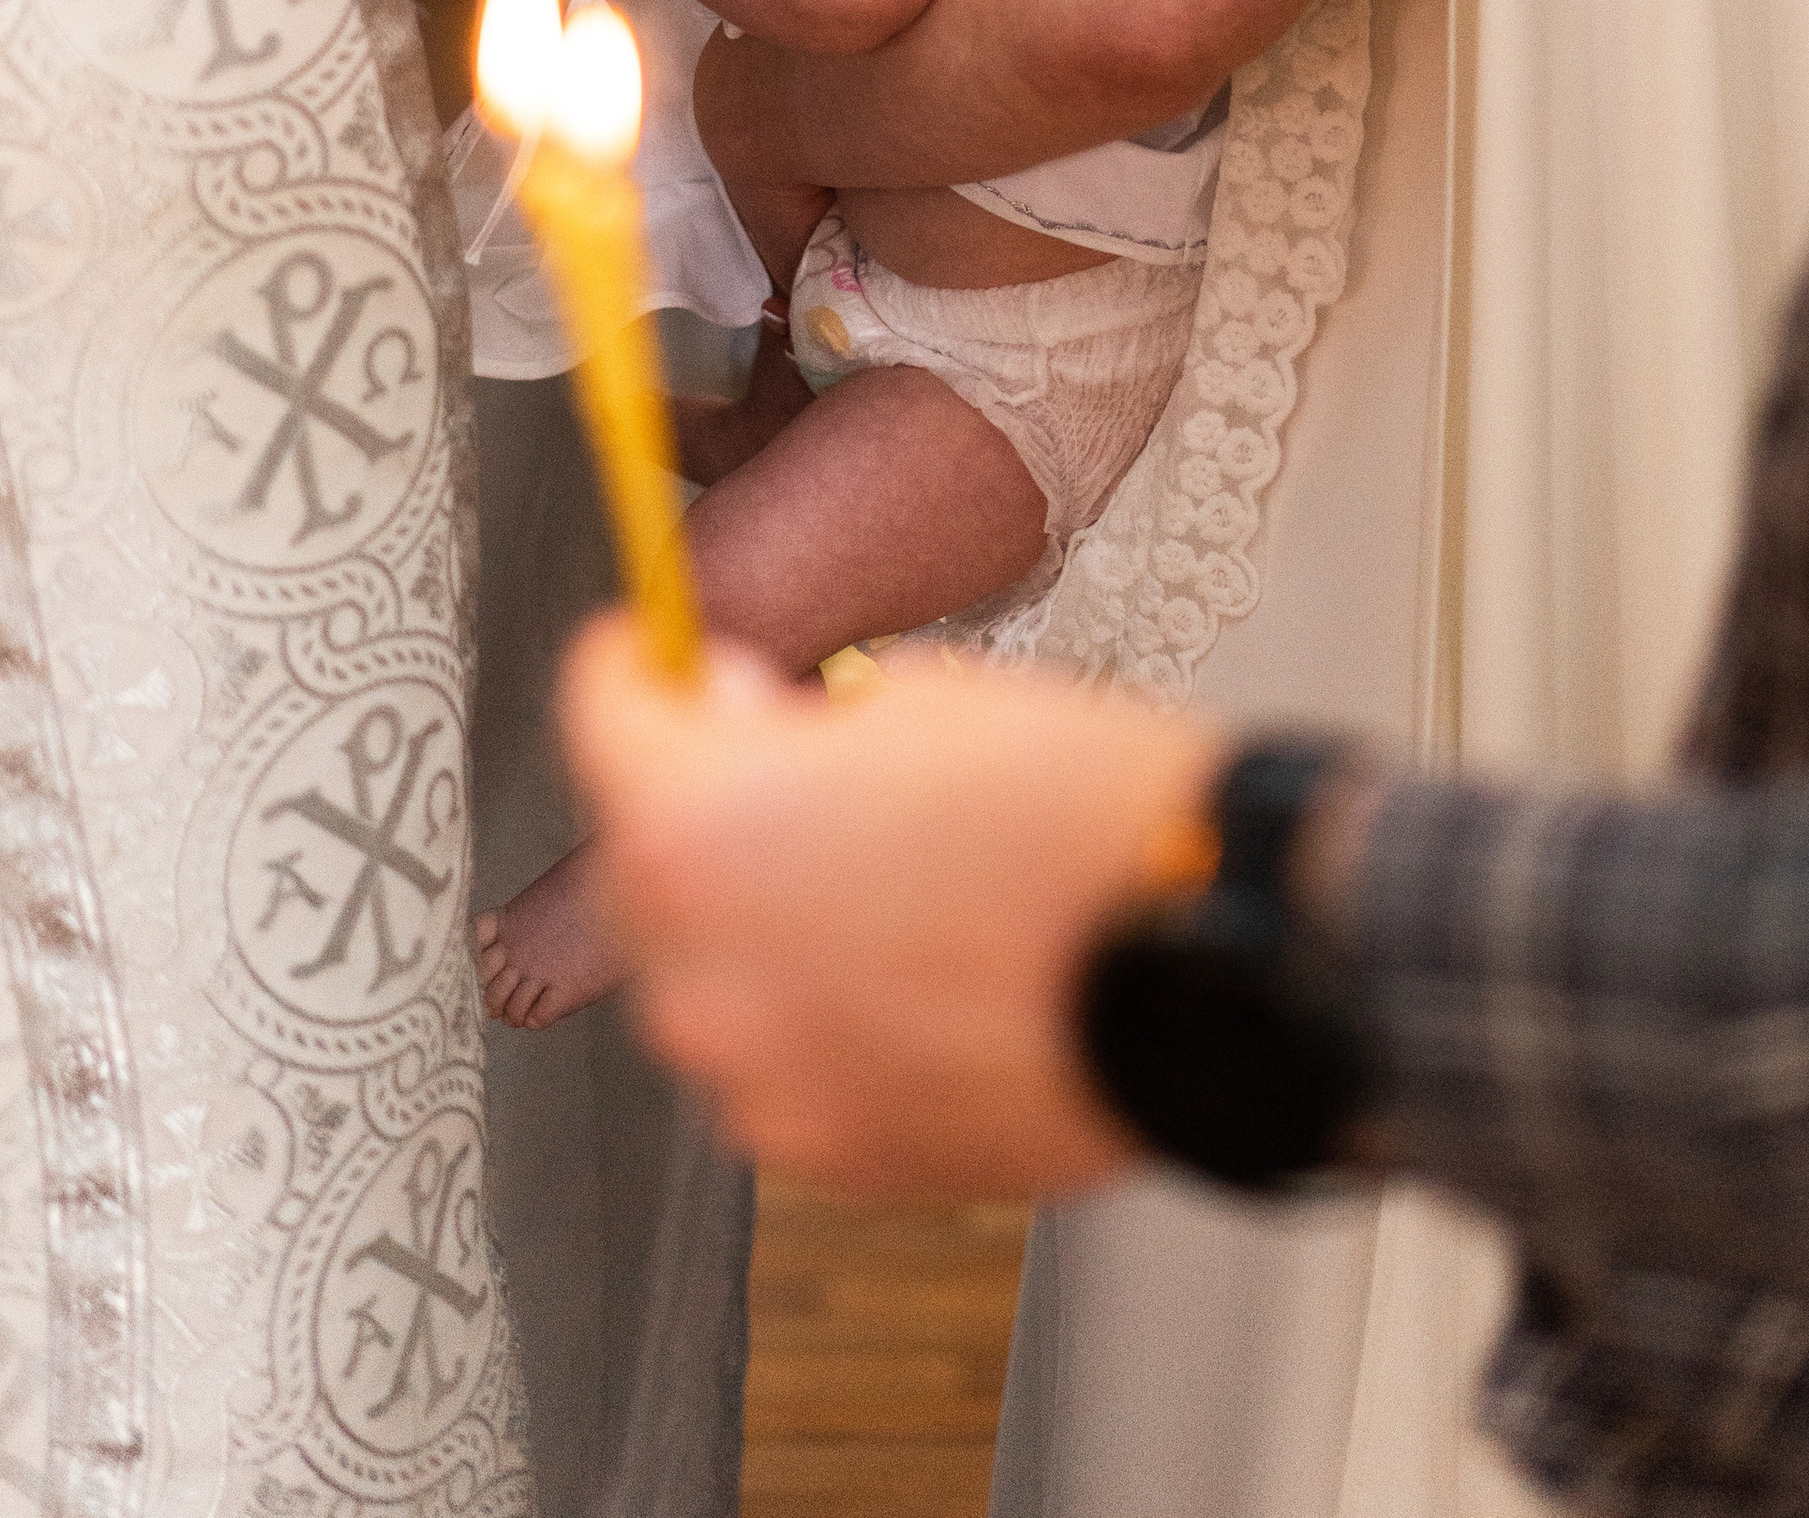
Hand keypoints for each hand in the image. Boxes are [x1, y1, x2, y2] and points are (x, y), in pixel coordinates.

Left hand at [561, 614, 1224, 1194]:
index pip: (602, 713)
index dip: (631, 664)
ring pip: (715, 973)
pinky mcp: (833, 1156)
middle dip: (699, 802)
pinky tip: (913, 965)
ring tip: (879, 873)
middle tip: (787, 756)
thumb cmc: (1080, 816)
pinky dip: (819, 1012)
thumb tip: (740, 728)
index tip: (645, 652)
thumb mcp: (921, 698)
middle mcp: (701, 969)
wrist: (1206, 959)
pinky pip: (785, 1060)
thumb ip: (792, 720)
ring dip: (761, 917)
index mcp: (697, 827)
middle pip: (644, 860)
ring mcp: (761, 1079)